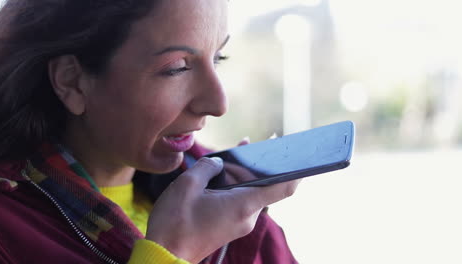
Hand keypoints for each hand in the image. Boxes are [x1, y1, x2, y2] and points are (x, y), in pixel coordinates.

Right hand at [145, 157, 299, 263]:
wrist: (164, 255)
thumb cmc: (175, 222)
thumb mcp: (187, 184)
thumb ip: (207, 167)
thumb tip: (217, 164)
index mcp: (243, 205)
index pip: (282, 188)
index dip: (296, 171)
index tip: (302, 156)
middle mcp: (247, 216)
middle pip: (262, 185)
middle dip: (254, 164)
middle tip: (246, 144)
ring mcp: (239, 223)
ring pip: (249, 192)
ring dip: (240, 174)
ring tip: (227, 156)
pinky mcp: (230, 226)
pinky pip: (239, 201)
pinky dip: (233, 186)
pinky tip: (219, 174)